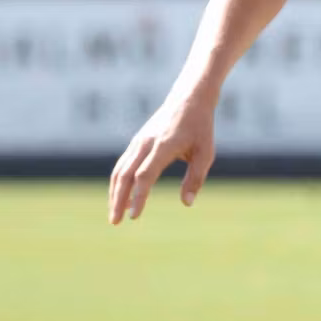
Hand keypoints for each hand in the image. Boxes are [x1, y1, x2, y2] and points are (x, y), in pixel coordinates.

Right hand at [108, 90, 218, 223]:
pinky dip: (119, 182)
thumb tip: (187, 203)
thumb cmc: (200, 127)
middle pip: (125, 175)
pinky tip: (122, 198)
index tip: (134, 217)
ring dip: (115, 193)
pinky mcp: (136, 142)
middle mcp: (146, 143)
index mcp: (163, 146)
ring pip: (120, 170)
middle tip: (116, 222)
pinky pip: (123, 165)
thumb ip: (195, 178)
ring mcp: (138, 142)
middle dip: (118, 200)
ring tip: (116, 215)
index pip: (145, 175)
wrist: (188, 98)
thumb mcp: (205, 152)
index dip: (138, 196)